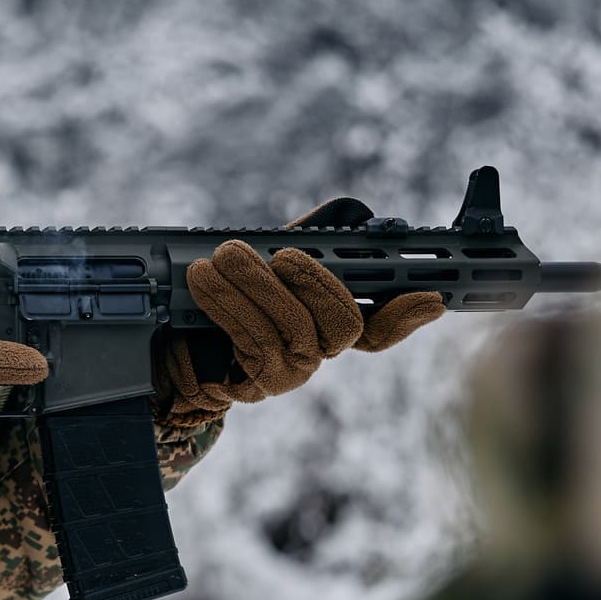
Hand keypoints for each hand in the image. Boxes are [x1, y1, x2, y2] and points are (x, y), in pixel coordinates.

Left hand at [154, 197, 445, 424]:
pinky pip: (254, 342)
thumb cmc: (225, 294)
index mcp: (329, 318)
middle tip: (283, 254)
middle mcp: (319, 348)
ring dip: (257, 287)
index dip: (408, 314)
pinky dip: (228, 304)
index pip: (381, 325)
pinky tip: (203, 280)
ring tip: (224, 257)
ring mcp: (292, 371)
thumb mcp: (268, 255)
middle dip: (316, 283)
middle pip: (344, 325)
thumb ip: (313, 236)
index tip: (432, 297)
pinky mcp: (257, 383)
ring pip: (295, 330)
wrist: (168, 343)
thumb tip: (360, 215)